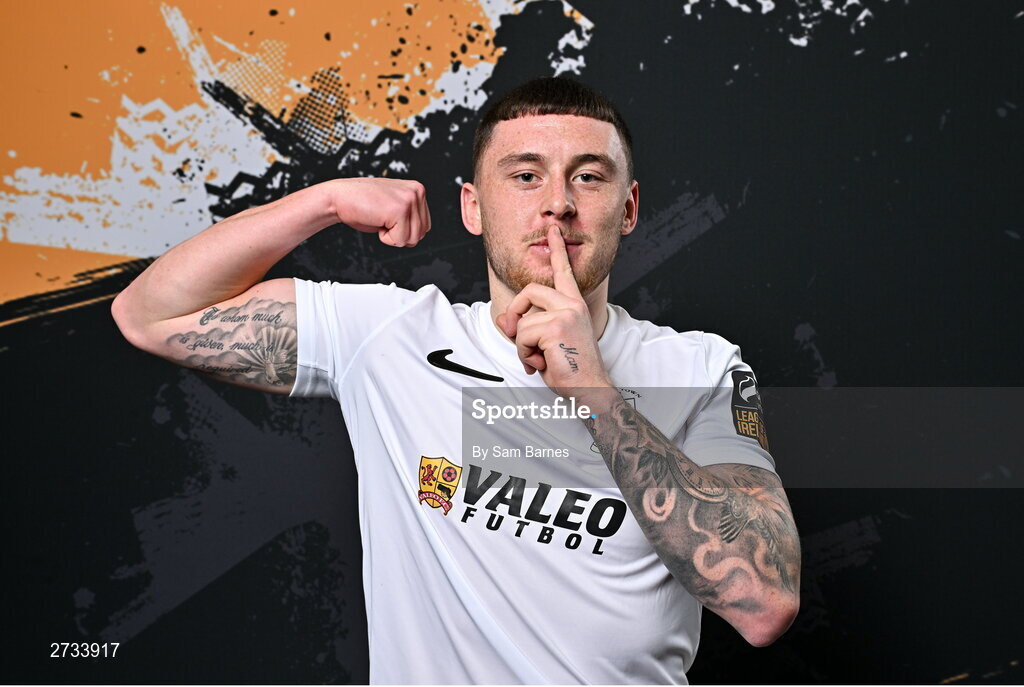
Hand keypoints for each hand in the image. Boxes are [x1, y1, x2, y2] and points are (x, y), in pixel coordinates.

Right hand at [327, 177, 430, 246]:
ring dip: (393, 236)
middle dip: (400, 234)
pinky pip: (400, 240)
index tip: (388, 216)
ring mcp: (409, 199)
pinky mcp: (400, 210)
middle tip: (383, 218)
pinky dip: (385, 238)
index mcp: (418, 190)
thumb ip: (411, 215)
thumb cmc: (363, 204)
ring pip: (412, 239)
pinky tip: (377, 220)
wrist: (339, 197)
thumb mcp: (394, 205)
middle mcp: (417, 192)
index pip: (425, 226)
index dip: (404, 230)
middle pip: (421, 234)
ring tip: (380, 218)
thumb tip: (421, 234)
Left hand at [498, 225, 613, 395]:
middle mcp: (572, 305)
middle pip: (530, 290)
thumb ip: (525, 328)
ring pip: (523, 321)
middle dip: (515, 311)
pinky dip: (525, 354)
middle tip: (515, 333)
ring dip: (522, 346)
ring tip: (539, 360)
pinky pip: (523, 335)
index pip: (563, 272)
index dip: (556, 249)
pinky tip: (541, 364)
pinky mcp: (557, 327)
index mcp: (574, 305)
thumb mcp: (543, 345)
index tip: (553, 230)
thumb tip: (503, 319)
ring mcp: (566, 314)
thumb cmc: (571, 370)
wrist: (590, 390)